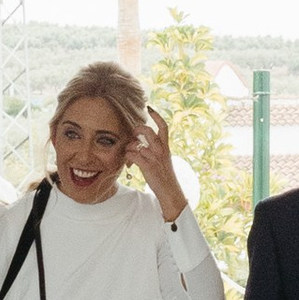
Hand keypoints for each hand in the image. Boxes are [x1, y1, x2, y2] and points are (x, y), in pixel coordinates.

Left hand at [131, 103, 186, 220]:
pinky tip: (129, 164)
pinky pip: (133, 156)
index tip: (149, 108)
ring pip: (137, 144)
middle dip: (137, 130)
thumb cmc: (165, 177)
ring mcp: (154, 158)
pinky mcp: (148, 166)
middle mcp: (161, 150)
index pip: (163, 127)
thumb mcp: (164, 160)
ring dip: (130, 147)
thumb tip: (142, 145)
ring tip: (129, 153)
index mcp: (166, 147)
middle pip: (147, 131)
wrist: (170, 191)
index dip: (156, 116)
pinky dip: (128, 158)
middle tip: (133, 135)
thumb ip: (155, 151)